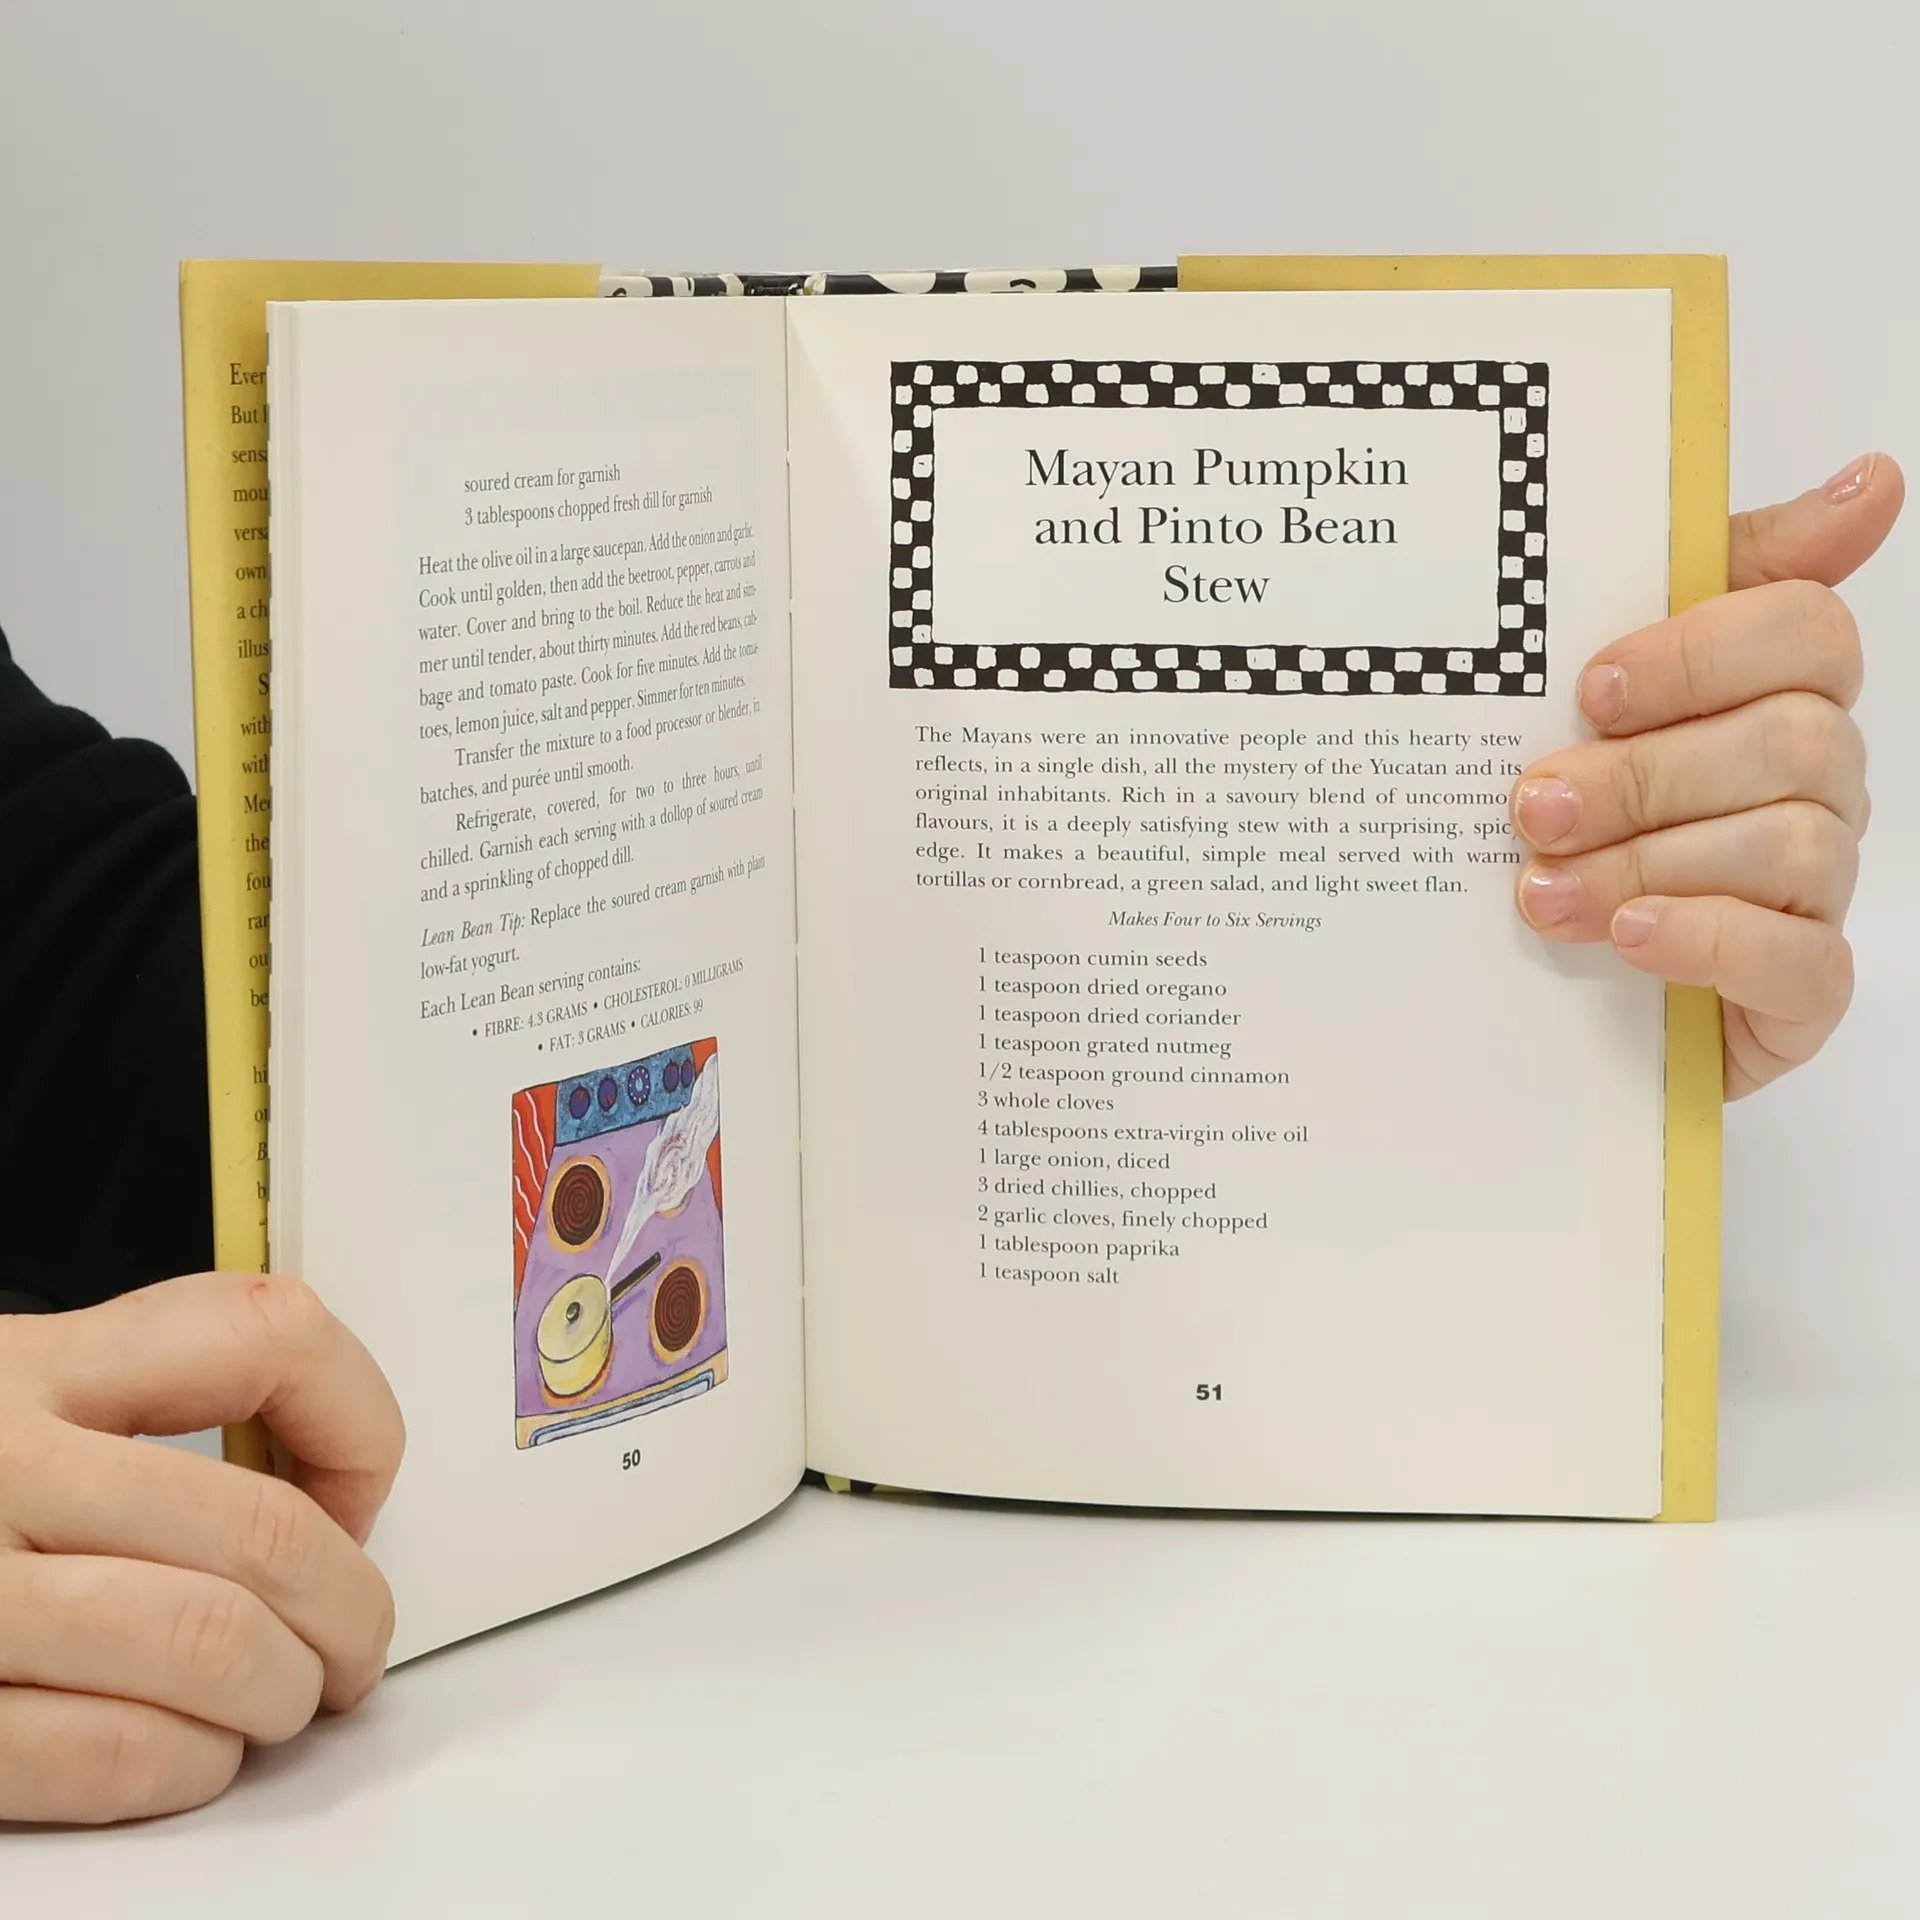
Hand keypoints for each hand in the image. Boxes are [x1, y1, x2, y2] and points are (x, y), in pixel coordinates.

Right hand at [0, 1272, 403, 1823]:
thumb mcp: (6, 1398)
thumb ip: (139, 1410)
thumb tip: (325, 1494)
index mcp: (29, 1368)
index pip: (268, 1335)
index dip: (357, 1423)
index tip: (360, 1490)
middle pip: (261, 1530)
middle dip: (350, 1608)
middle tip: (355, 1642)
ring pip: (204, 1646)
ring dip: (280, 1695)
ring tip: (280, 1702)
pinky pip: (102, 1756)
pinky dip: (183, 1768)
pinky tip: (189, 1755)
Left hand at [1511, 452, 1904, 1096]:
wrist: (1550, 981)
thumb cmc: (1586, 817)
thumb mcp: (1607, 696)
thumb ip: (1705, 580)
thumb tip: (1871, 481)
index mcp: (1781, 696)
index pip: (1807, 630)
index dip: (1700, 654)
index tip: (1592, 688)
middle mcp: (1819, 786)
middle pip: (1792, 743)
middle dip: (1644, 775)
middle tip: (1533, 808)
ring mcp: (1818, 891)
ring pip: (1791, 846)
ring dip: (1649, 864)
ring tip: (1540, 890)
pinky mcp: (1802, 990)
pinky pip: (1800, 961)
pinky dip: (1707, 941)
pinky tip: (1628, 937)